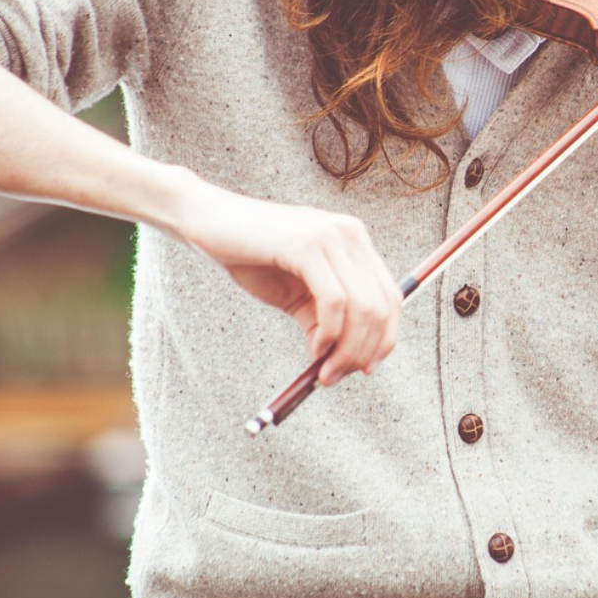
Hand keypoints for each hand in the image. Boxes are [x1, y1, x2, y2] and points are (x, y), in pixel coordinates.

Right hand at [175, 182, 401, 385]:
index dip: (385, 339)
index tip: (366, 369)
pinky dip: (330, 334)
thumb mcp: (296, 293)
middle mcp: (350, 234)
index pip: (391, 297)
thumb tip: (342, 361)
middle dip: (364, 351)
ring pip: (363, 307)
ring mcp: (331, 236)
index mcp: (354, 242)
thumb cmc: (250, 256)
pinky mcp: (307, 244)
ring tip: (324, 371)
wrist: (206, 220)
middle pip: (382, 306)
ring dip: (347, 350)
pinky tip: (315, 348)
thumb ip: (322, 320)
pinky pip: (334, 301)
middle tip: (335, 377)